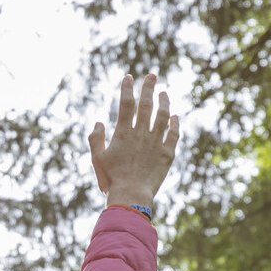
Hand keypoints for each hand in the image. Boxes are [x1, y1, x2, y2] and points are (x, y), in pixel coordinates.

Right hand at [88, 72, 178, 206]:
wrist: (132, 195)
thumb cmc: (111, 179)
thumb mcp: (97, 159)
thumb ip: (95, 139)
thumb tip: (98, 122)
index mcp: (123, 133)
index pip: (126, 104)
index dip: (127, 88)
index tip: (129, 76)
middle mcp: (141, 134)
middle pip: (146, 105)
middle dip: (148, 87)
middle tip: (152, 75)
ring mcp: (156, 143)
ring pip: (162, 116)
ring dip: (164, 102)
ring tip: (164, 92)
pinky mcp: (167, 153)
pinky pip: (174, 134)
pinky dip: (175, 123)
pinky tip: (175, 116)